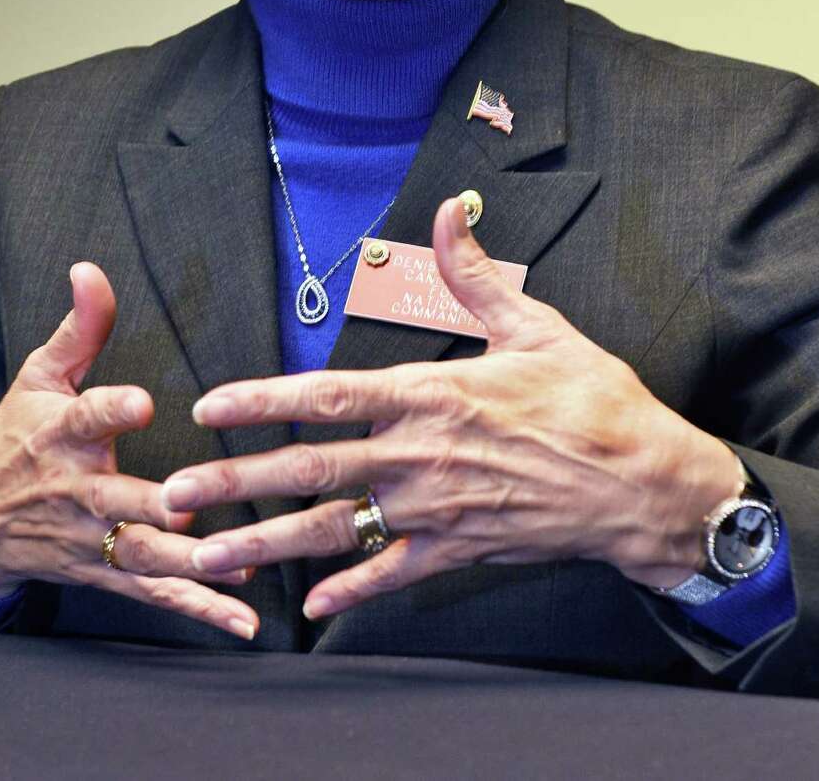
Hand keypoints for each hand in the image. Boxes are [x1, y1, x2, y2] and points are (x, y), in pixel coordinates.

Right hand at [0, 262, 258, 638]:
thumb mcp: (39, 374)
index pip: (86, 417)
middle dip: (154, 506)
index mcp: (60, 433)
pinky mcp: (103, 573)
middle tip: (194, 507)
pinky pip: (154, 594)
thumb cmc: (13, 435)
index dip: (111, 409)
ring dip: (188, 565)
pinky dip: (198, 609)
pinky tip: (242, 620)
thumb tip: (92, 268)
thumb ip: (80, 326)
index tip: (140, 403)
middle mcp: (74, 489)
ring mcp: (88, 538)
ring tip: (237, 565)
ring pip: (139, 556)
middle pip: (115, 500)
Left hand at [162, 200, 738, 620]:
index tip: (211, 406)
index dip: (263, 401)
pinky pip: (392, 573)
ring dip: (266, 544)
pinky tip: (309, 606)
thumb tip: (449, 212)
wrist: (645, 485)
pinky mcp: (459, 550)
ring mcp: (436, 510)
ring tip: (209, 558)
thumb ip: (476, 274)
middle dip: (235, 482)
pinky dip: (349, 589)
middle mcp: (421, 456)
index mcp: (433, 395)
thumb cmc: (593, 400)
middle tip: (172, 495)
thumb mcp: (536, 325)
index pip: (329, 396)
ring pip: (335, 531)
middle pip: (311, 469)